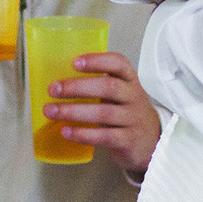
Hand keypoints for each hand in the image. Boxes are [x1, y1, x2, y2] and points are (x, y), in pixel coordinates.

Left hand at [43, 50, 163, 179]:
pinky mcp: (129, 140)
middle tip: (53, 89)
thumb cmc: (126, 111)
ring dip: (74, 112)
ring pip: (104, 113)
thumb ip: (98, 84)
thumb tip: (58, 81)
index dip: (97, 61)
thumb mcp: (120, 92)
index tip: (74, 62)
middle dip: (77, 87)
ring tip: (51, 111)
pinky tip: (66, 132)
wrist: (151, 140)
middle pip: (108, 87)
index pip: (118, 63)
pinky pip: (105, 137)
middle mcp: (133, 97)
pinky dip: (83, 134)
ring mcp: (133, 119)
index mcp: (129, 80)